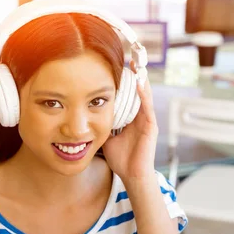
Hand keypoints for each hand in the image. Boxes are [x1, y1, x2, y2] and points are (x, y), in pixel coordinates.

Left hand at [102, 60, 157, 181]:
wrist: (131, 175)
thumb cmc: (120, 158)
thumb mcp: (105, 137)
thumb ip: (99, 126)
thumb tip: (83, 119)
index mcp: (129, 118)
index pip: (127, 95)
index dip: (123, 82)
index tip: (115, 66)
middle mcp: (139, 116)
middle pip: (137, 91)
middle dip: (133, 76)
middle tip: (128, 57)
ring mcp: (146, 121)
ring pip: (144, 95)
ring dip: (140, 79)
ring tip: (135, 63)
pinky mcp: (151, 127)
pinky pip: (147, 107)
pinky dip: (144, 94)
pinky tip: (139, 82)